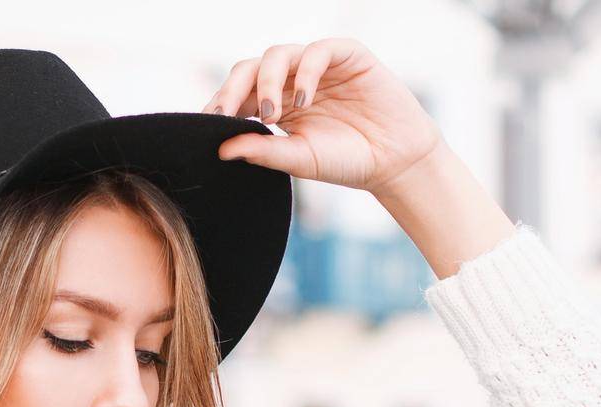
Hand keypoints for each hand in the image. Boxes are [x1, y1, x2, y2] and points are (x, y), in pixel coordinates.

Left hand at [204, 38, 444, 194]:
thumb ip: (263, 151)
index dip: (220, 105)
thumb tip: (222, 149)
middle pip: (250, 69)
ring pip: (278, 55)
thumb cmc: (346, 161)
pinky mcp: (347, 56)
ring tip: (271, 113)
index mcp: (274, 104)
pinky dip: (306, 71)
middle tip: (226, 114)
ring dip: (268, 81)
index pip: (238, 95)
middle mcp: (291, 81)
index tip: (206, 126)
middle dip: (233, 89)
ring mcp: (317, 67)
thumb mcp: (299, 159)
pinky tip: (304, 98)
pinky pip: (318, 50)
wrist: (394, 161)